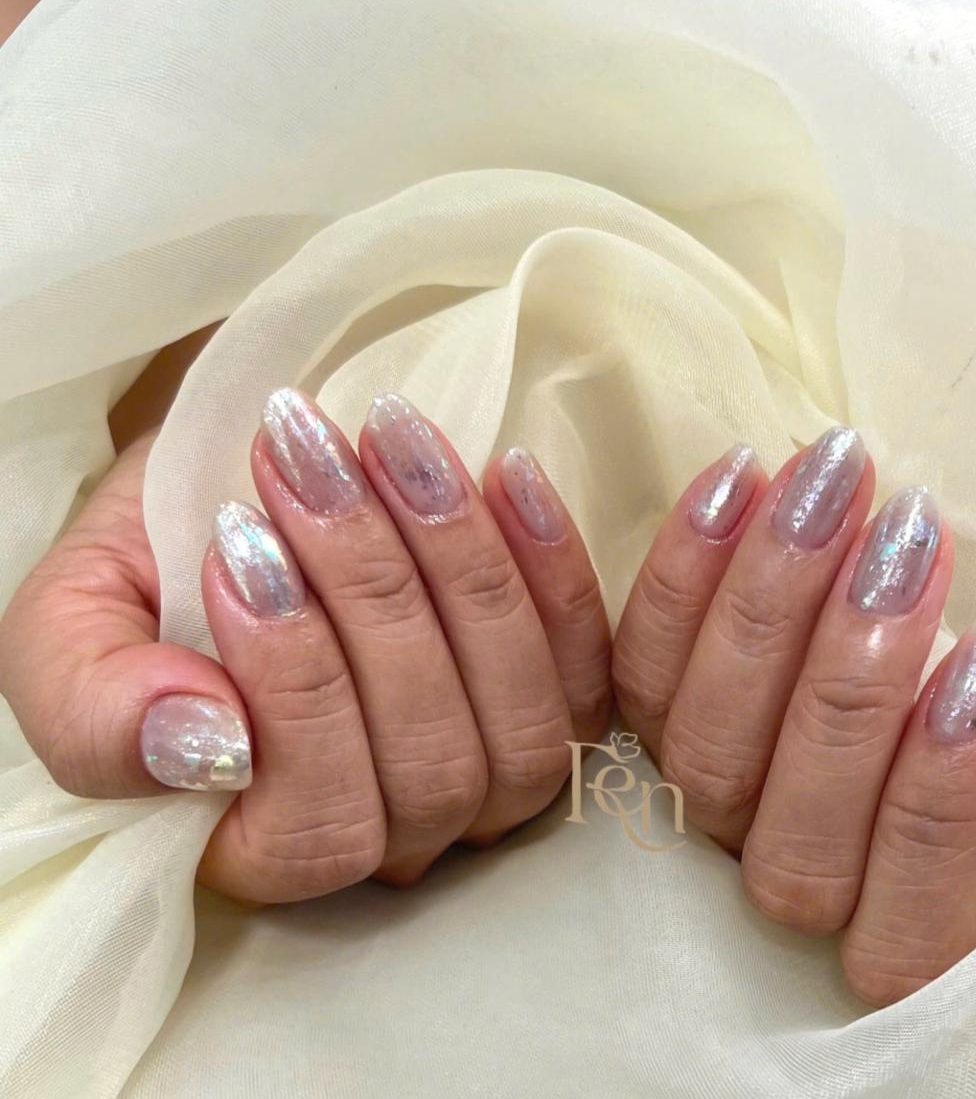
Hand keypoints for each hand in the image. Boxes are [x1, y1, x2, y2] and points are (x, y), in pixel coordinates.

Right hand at [0, 388, 610, 902]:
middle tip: (308, 462)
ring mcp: (496, 767)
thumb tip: (203, 740)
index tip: (237, 536)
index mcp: (270, 846)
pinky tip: (505, 468)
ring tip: (391, 441)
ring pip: (526, 716)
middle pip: (436, 761)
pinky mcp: (561, 692)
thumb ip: (96, 709)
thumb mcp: (72, 631)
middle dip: (372, 594)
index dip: (293, 683)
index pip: (319, 821)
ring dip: (461, 565)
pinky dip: (554, 563)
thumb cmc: (152, 575)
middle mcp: (404, 831)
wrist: (243, 495)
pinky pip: (591, 660)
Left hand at [612, 429, 975, 1005]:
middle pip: (793, 844)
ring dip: (765, 615)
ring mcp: (719, 784)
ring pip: (704, 755)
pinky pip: (637, 663)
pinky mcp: (656, 696)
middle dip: (852, 691)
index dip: (938, 808)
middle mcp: (806, 860)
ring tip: (832, 493)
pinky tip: (741, 478)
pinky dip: (683, 570)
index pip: (908, 933)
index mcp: (930, 901)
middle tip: (910, 542)